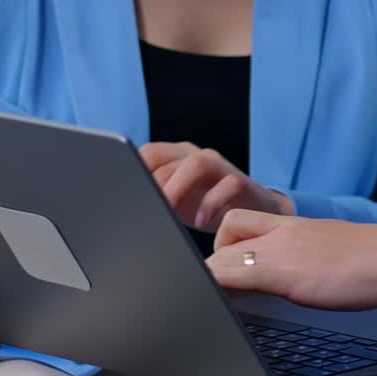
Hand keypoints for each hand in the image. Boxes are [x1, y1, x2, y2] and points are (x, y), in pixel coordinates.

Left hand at [141, 142, 294, 232]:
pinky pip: (227, 185)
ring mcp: (220, 166)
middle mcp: (197, 155)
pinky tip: (200, 222)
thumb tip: (123, 208)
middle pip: (166, 160)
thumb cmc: (206, 208)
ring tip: (167, 214)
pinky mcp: (241, 181)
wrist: (253, 215)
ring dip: (176, 190)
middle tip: (144, 212)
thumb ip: (154, 197)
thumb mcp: (175, 202)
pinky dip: (211, 204)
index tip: (128, 199)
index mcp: (177, 156)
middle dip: (151, 187)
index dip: (135, 173)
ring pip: (196, 165)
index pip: (148, 153)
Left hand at [209, 209, 376, 309]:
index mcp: (295, 223)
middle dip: (216, 257)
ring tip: (224, 301)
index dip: (227, 241)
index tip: (227, 264)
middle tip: (223, 285)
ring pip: (223, 253)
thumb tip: (291, 275)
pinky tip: (228, 307)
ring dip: (216, 276)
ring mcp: (280, 247)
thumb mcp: (328, 249)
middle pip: (228, 228)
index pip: (244, 219)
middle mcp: (283, 229)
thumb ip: (303, 256)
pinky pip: (233, 274)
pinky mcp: (282, 270)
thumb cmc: (372, 260)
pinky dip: (220, 289)